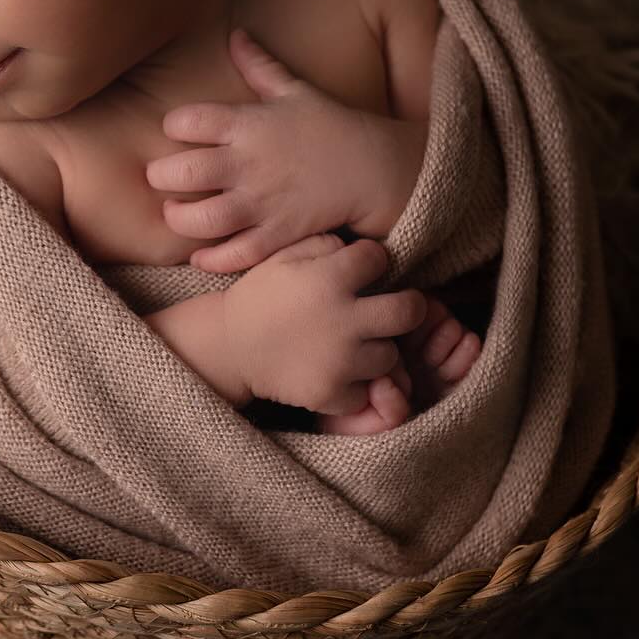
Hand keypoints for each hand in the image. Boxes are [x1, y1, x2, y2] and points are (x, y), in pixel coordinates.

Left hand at [148, 29, 406, 272]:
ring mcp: (263, 203)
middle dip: (161, 176)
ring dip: (179, 219)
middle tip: (162, 178)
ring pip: (202, 219)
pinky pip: (235, 254)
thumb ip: (259, 66)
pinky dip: (212, 259)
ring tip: (176, 213)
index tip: (176, 131)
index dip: (173, 126)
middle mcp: (250, 164)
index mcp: (249, 125)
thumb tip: (235, 34)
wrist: (378, 168)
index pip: (188, 121)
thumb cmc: (332, 126)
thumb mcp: (295, 90)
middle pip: (184, 173)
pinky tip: (200, 254)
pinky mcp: (278, 235)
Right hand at [217, 234, 424, 433]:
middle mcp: (341, 321)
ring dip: (377, 349)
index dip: (371, 260)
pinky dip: (357, 385)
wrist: (228, 346)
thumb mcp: (281, 257)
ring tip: (355, 343)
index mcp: (328, 280)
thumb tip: (356, 248)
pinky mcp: (332, 394)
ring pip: (390, 356)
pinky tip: (339, 371)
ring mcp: (339, 362)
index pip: (378, 259)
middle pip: (410, 311)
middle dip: (407, 306)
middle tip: (392, 308)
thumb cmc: (258, 296)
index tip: (362, 268)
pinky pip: (367, 392)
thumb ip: (323, 243)